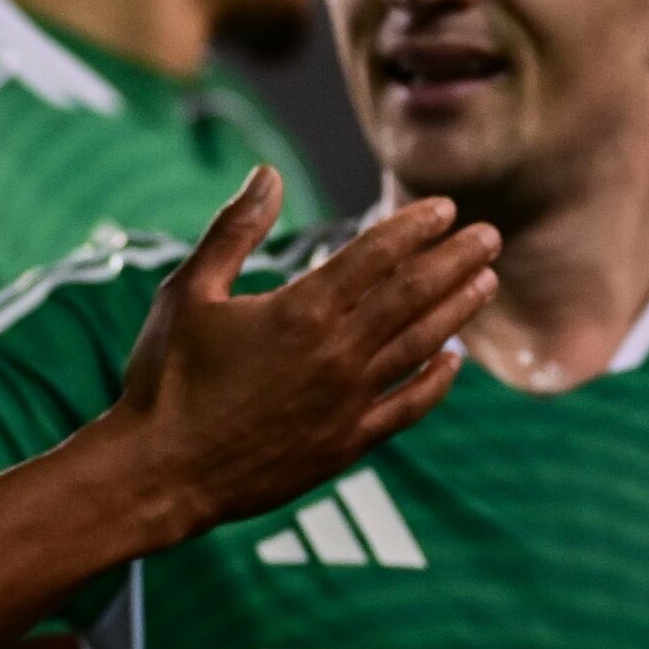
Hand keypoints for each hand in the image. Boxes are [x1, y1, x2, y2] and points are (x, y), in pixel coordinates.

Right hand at [98, 175, 494, 546]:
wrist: (158, 475)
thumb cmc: (166, 378)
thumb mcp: (189, 292)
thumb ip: (234, 230)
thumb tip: (268, 173)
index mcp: (301, 311)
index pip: (377, 255)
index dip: (415, 227)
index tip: (446, 209)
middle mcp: (337, 353)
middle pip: (414, 294)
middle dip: (456, 260)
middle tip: (490, 236)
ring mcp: (348, 401)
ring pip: (422, 345)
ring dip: (458, 310)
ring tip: (487, 282)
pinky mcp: (348, 444)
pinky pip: (409, 406)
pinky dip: (438, 381)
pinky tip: (455, 361)